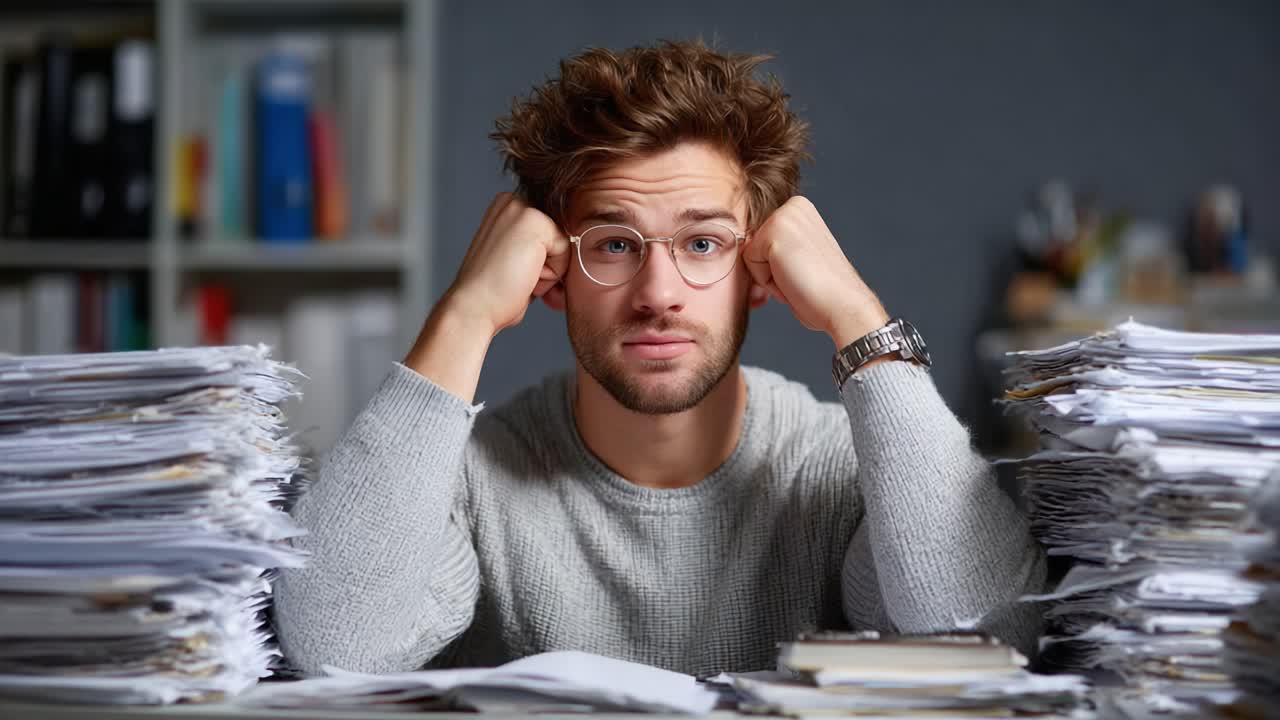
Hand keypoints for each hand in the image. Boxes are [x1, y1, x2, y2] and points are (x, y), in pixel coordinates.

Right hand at [441, 193, 570, 337]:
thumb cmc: (494, 293)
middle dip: (547, 263)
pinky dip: (552, 272)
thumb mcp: (515, 258)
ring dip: (549, 269)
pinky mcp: (534, 221)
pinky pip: (566, 250)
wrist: (474, 307)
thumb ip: (536, 245)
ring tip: (520, 276)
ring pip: (563, 243)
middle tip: (517, 275)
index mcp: (506, 208)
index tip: (515, 271)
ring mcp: (522, 208)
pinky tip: (525, 276)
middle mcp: (512, 201)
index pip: (550, 232)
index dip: (541, 260)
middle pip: (559, 235)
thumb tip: (571, 244)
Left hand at [742, 196, 888, 347]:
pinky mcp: (774, 231)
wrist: (843, 305)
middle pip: (753, 245)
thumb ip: (778, 246)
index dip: (776, 266)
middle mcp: (793, 205)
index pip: (762, 240)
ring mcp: (784, 215)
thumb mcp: (799, 256)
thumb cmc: (822, 291)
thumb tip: (746, 245)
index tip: (802, 272)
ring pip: (750, 253)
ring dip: (768, 276)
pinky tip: (792, 280)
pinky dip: (766, 280)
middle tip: (801, 277)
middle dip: (770, 270)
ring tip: (798, 278)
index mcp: (800, 209)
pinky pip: (749, 262)